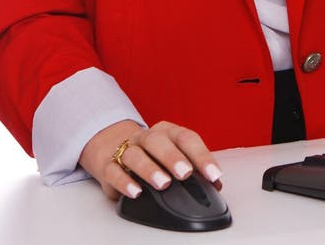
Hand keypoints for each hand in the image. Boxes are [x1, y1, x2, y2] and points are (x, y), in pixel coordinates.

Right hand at [79, 119, 222, 201]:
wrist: (114, 147)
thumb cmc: (152, 155)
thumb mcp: (174, 156)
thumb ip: (194, 168)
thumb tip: (215, 185)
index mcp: (167, 132)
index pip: (186, 138)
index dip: (201, 156)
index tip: (213, 175)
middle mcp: (146, 137)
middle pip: (158, 140)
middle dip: (173, 157)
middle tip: (185, 173)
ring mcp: (126, 149)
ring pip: (135, 154)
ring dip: (150, 169)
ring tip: (163, 184)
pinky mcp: (109, 166)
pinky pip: (114, 171)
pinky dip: (125, 181)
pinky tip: (136, 191)